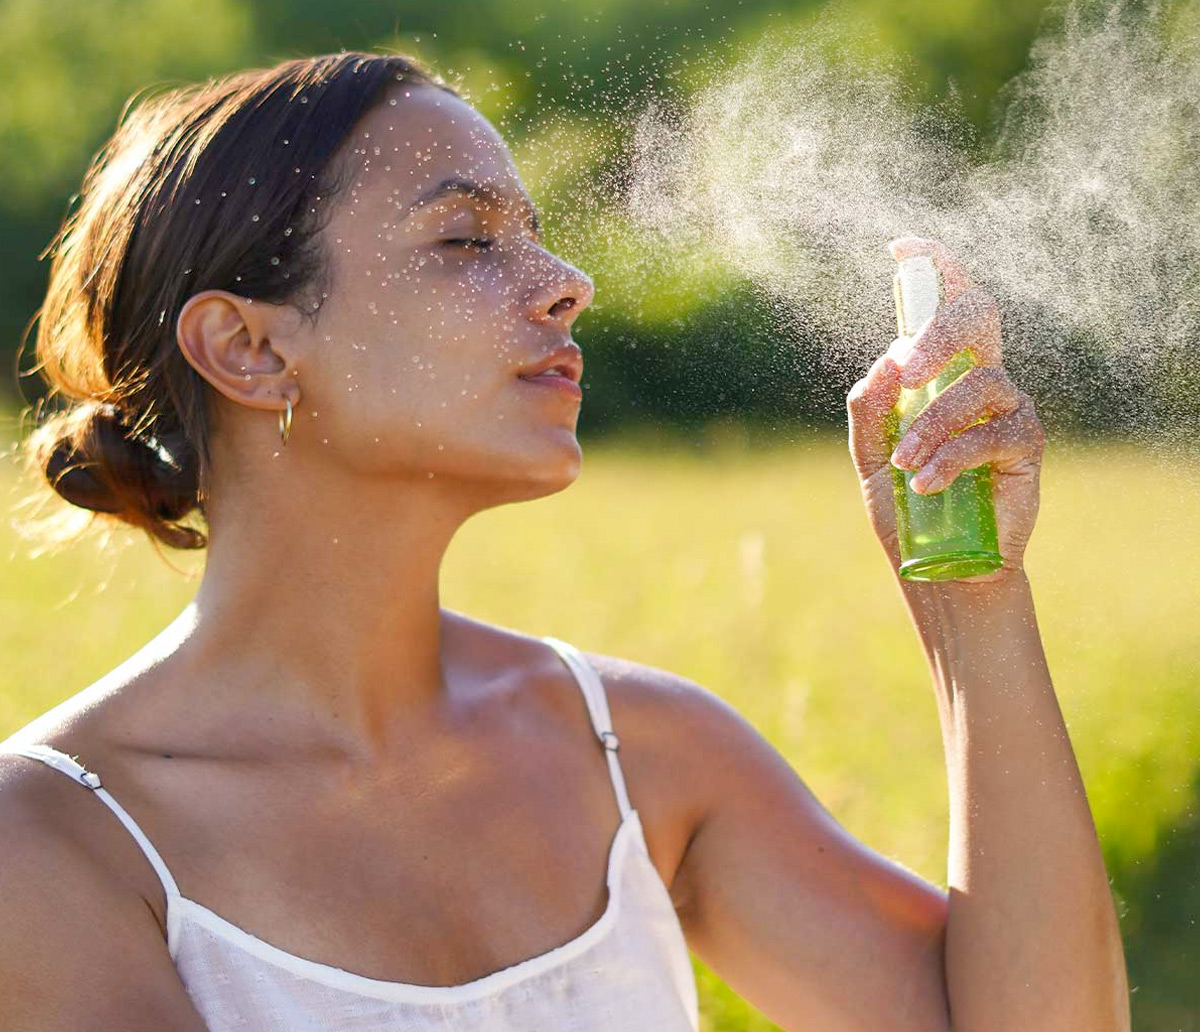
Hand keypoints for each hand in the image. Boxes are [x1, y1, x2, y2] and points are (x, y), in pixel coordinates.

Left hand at [846, 236, 1045, 583]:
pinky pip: (992, 433)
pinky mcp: (1026, 443)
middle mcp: (978, 379)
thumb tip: (886, 361)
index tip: (902, 247)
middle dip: (939, 333)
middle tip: (907, 374)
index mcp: (939, 373)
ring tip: (905, 467)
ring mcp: (1007, 408)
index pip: (945, 308)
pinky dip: (952, 456)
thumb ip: (870, 409)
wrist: (938, 563)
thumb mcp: (870, 456)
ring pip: (975, 384)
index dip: (934, 268)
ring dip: (931, 425)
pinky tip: (926, 483)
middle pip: (977, 319)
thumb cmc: (905, 506)